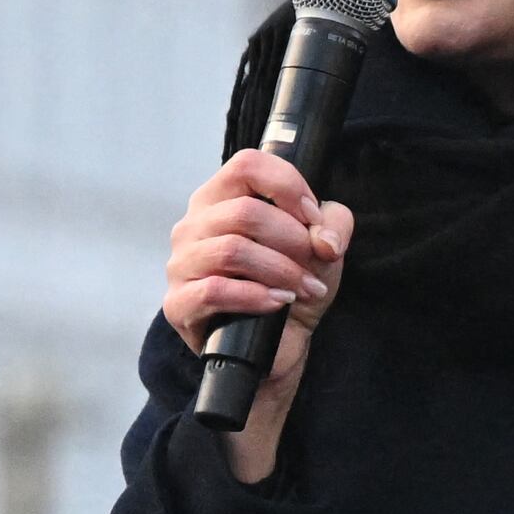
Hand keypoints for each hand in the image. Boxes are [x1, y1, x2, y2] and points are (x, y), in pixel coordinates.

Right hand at [157, 148, 352, 485]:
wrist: (275, 348)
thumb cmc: (290, 286)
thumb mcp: (324, 249)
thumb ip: (334, 225)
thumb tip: (323, 238)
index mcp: (221, 199)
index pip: (247, 164)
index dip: (288, 186)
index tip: (313, 216)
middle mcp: (194, 225)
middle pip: (244, 211)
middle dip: (292, 239)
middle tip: (316, 262)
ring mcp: (181, 264)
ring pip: (231, 250)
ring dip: (279, 270)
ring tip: (304, 288)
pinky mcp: (179, 304)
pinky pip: (214, 290)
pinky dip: (254, 296)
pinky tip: (277, 303)